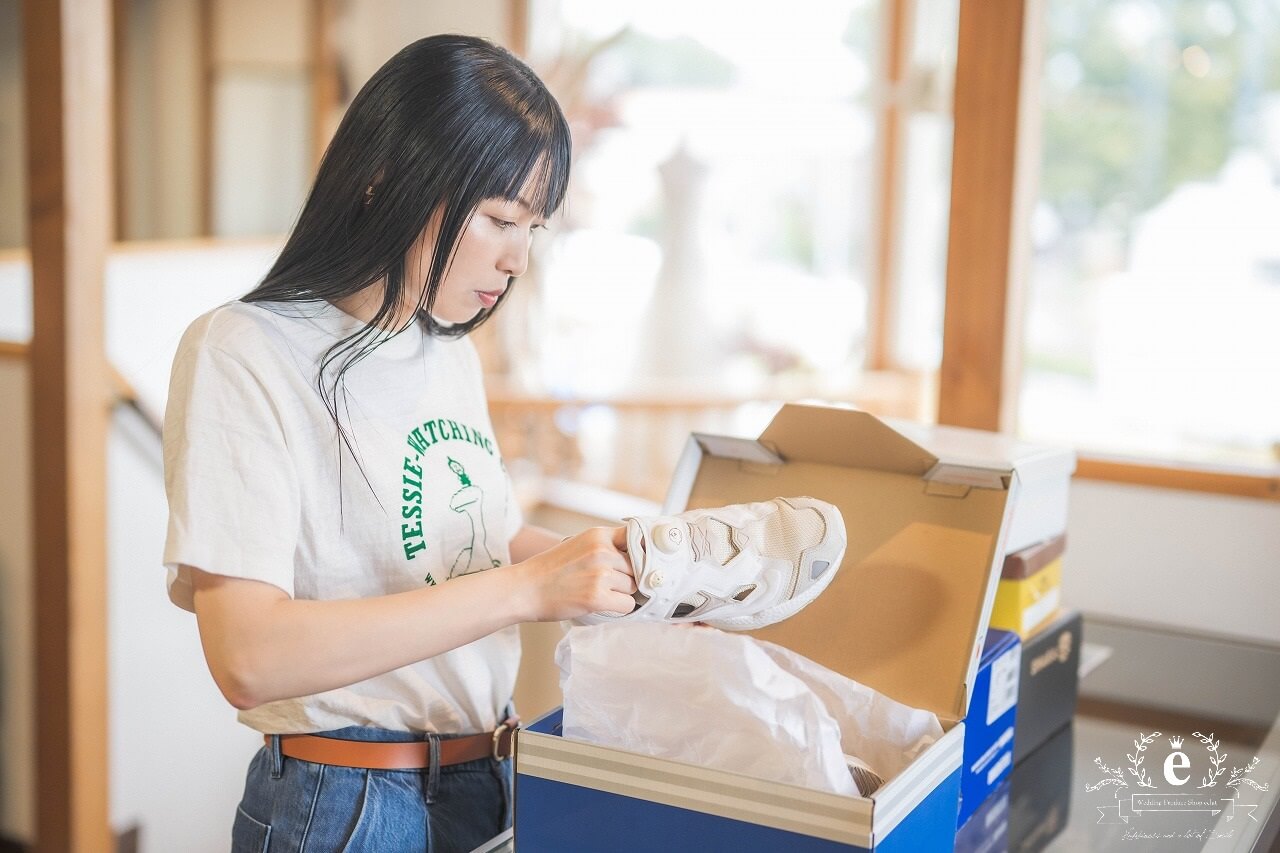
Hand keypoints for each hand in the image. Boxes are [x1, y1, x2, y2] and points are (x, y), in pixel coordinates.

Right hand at [517, 525, 636, 621]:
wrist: (525, 589)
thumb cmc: (550, 570)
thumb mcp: (578, 544)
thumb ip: (605, 547)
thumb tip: (636, 557)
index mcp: (598, 535)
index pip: (636, 538)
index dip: (640, 552)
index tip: (641, 561)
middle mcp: (602, 551)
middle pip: (637, 567)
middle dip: (626, 577)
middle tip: (606, 583)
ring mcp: (600, 574)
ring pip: (633, 587)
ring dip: (621, 593)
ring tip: (597, 593)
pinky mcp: (597, 597)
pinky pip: (627, 605)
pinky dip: (618, 609)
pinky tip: (601, 605)